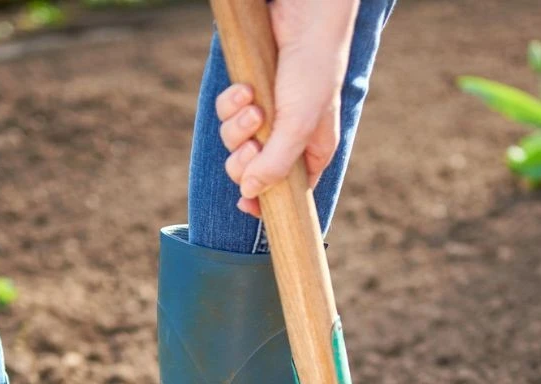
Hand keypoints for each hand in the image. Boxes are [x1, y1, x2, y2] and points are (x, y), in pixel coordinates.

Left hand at [215, 0, 358, 217]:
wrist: (303, 20)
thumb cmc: (313, 71)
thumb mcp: (298, 126)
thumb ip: (275, 164)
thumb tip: (248, 194)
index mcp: (310, 152)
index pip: (286, 192)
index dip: (264, 201)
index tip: (245, 207)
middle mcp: (287, 138)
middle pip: (251, 170)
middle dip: (246, 159)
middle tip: (253, 144)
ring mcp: (267, 116)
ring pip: (235, 141)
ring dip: (238, 127)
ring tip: (253, 105)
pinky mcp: (248, 94)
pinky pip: (227, 112)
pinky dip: (232, 104)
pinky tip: (245, 88)